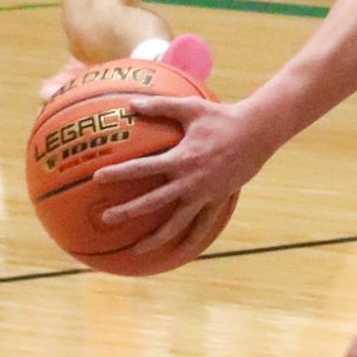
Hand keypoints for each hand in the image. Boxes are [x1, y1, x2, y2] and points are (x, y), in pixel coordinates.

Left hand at [94, 95, 268, 256]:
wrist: (257, 132)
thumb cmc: (222, 116)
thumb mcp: (190, 107)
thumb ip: (159, 106)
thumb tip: (131, 103)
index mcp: (181, 159)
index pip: (142, 168)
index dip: (118, 173)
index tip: (98, 178)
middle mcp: (190, 181)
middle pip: (153, 202)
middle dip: (128, 211)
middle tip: (106, 219)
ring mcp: (205, 194)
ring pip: (177, 223)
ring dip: (156, 238)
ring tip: (137, 250)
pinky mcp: (218, 200)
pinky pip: (203, 226)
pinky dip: (191, 241)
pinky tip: (179, 252)